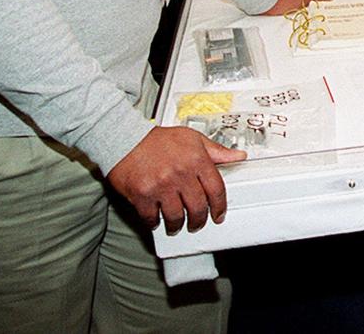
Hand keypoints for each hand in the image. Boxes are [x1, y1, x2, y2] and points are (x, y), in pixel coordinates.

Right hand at [106, 126, 245, 234]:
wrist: (125, 139)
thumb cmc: (158, 140)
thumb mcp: (192, 138)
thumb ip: (216, 151)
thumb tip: (238, 156)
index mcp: (196, 160)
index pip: (216, 189)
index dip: (220, 206)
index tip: (219, 214)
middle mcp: (180, 174)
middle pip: (198, 207)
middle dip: (199, 220)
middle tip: (197, 223)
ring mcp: (161, 186)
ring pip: (176, 217)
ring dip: (178, 225)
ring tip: (177, 225)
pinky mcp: (142, 195)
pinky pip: (152, 218)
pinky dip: (155, 222)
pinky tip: (157, 219)